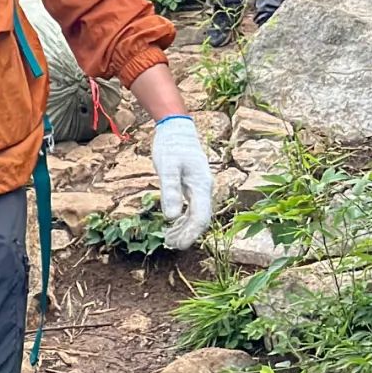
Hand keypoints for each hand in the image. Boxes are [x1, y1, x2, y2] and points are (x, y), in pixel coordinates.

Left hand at [152, 116, 212, 250]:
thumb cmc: (171, 145)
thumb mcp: (167, 167)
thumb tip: (170, 217)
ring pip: (197, 215)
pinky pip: (192, 207)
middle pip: (201, 219)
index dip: (190, 234)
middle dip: (187, 235)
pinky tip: (172, 223)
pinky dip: (183, 218)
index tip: (177, 245)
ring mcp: (200, 186)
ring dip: (184, 228)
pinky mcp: (193, 184)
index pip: (201, 218)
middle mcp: (204, 188)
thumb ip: (170, 191)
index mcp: (201, 186)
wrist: (176, 127)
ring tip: (168, 238)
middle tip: (169, 244)